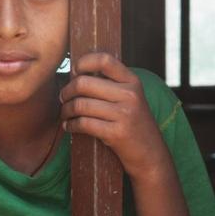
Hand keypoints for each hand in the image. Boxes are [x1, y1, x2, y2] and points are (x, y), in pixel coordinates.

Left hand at [60, 52, 168, 181]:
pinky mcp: (117, 133)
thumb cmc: (134, 122)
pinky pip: (84, 124)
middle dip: (67, 91)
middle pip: (84, 83)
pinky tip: (69, 126)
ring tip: (65, 113)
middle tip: (63, 98)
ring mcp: (125, 114)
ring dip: (66, 110)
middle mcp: (130, 94)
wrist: (152, 155)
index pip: (104, 60)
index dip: (84, 62)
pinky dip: (71, 125)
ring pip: (80, 105)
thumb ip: (110, 82)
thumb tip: (75, 72)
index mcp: (132, 81)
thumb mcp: (130, 97)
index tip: (75, 72)